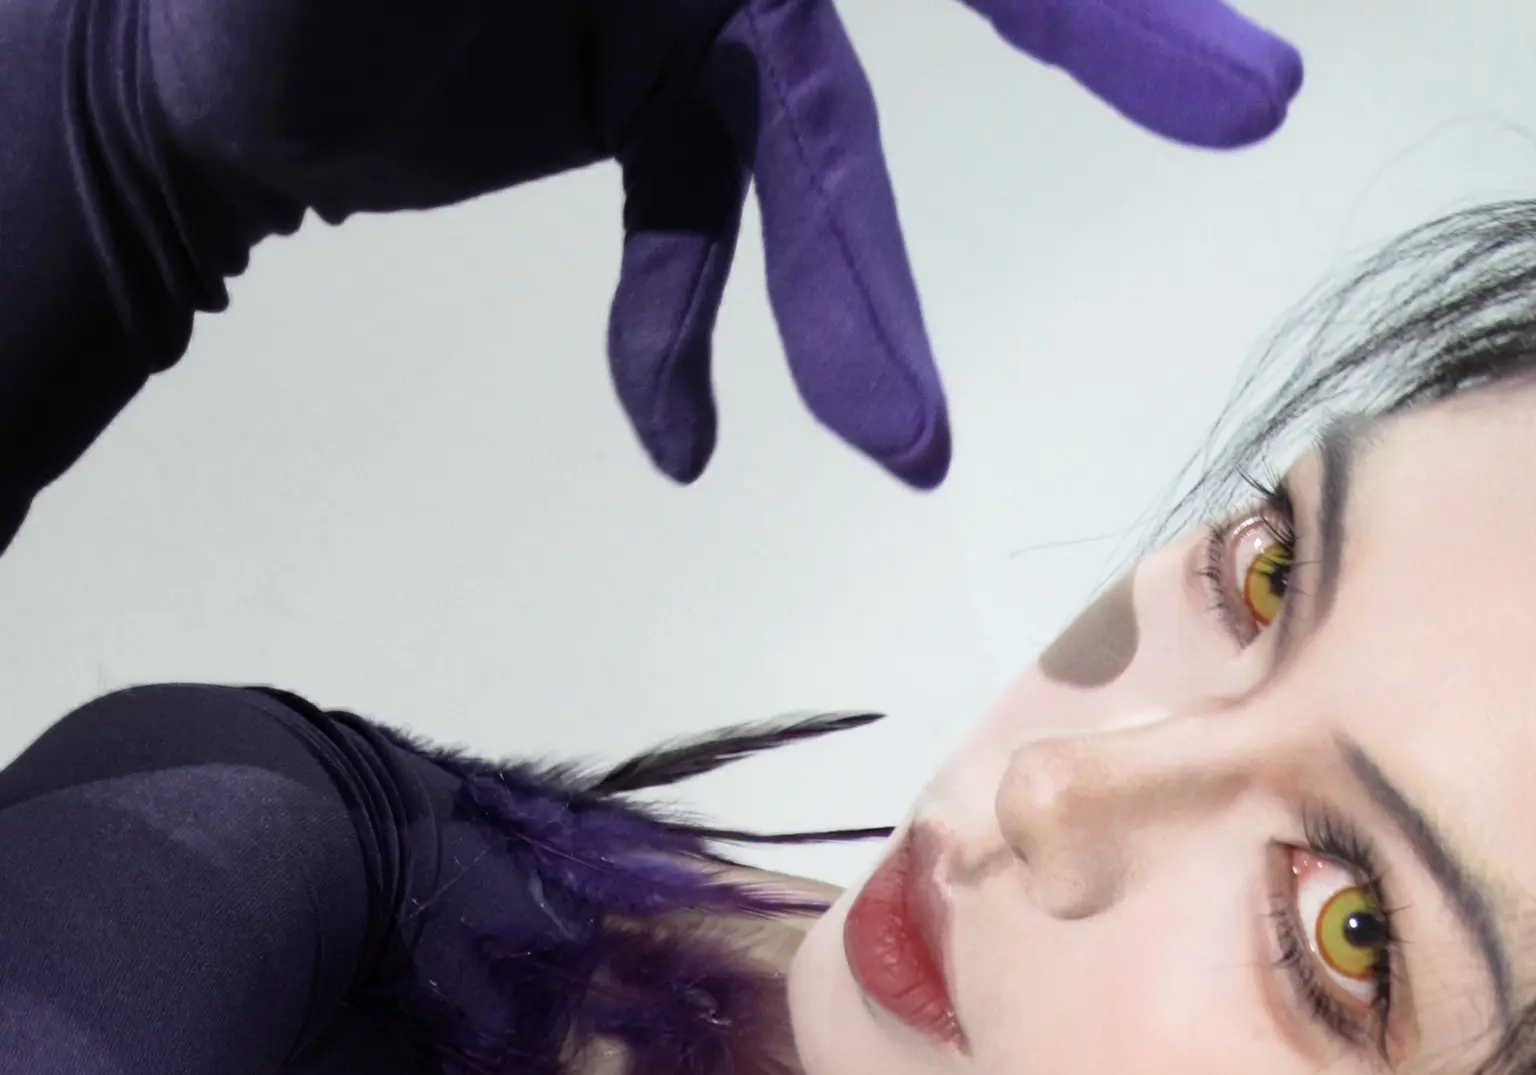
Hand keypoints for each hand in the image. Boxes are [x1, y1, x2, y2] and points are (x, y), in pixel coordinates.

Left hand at [143, 0, 1302, 487]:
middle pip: (913, 11)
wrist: (172, 39)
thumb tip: (728, 37)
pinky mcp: (633, 89)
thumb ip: (684, 34)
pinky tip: (678, 438)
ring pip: (819, 153)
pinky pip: (701, 214)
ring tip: (907, 445)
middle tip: (1238, 99)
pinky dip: (691, 323)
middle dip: (1095, 32)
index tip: (1228, 49)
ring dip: (860, 302)